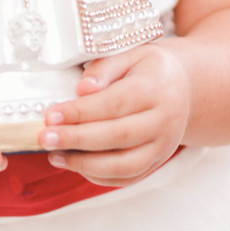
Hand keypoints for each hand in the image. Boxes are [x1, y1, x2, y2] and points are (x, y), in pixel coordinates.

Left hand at [37, 41, 190, 184]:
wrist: (184, 89)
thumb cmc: (149, 69)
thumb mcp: (130, 53)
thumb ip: (105, 67)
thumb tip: (82, 89)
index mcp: (157, 89)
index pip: (115, 104)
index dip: (80, 112)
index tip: (50, 115)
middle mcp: (165, 121)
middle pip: (119, 136)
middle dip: (77, 139)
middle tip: (44, 138)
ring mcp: (164, 146)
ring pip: (125, 165)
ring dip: (85, 164)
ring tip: (54, 155)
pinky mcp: (157, 162)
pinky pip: (128, 177)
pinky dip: (99, 176)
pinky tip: (74, 164)